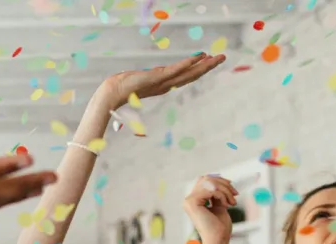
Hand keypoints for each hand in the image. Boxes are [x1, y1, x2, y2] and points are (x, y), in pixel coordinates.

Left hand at [97, 53, 225, 110]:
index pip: (185, 76)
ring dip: (204, 65)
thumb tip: (151, 81)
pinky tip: (199, 57)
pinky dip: (188, 63)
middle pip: (192, 75)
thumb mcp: (139, 83)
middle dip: (208, 66)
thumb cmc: (121, 89)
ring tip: (217, 57)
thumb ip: (147, 81)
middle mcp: (166, 85)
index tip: (210, 61)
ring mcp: (163, 82)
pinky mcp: (157, 78)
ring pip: (188, 73)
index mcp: (163, 85)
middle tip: (223, 57)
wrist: (112, 94)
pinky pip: (176, 70)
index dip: (199, 69)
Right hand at [183, 175, 235, 243]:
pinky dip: (222, 195)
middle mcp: (188, 200)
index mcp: (194, 201)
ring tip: (232, 201)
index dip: (219, 180)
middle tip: (235, 194)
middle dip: (224, 184)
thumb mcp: (219, 205)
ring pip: (209, 183)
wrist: (218, 240)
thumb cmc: (219, 227)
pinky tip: (226, 205)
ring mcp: (189, 201)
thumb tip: (220, 180)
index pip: (204, 181)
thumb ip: (217, 194)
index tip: (232, 188)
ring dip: (225, 190)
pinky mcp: (192, 202)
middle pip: (206, 179)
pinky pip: (211, 190)